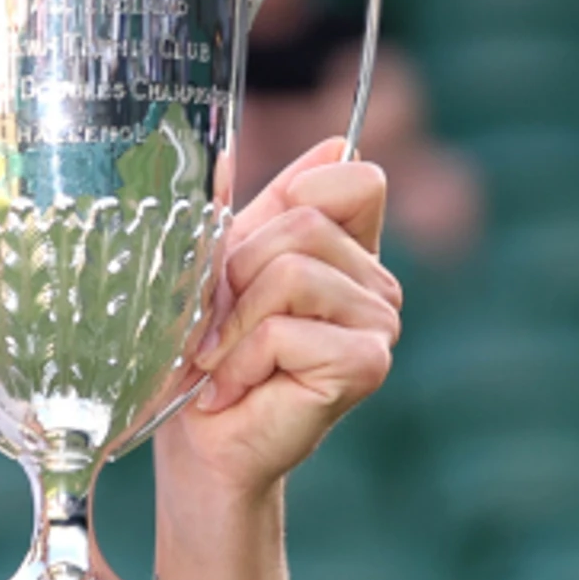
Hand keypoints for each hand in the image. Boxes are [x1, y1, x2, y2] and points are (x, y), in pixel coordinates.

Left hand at [163, 142, 395, 499]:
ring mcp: (380, 322)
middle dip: (235, 276)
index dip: (296, 199)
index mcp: (348, 248)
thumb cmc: (205, 354)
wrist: (198, 438)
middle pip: (303, 225)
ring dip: (233, 322)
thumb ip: (252, 204)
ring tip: (223, 359)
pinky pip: (286, 329)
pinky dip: (243, 359)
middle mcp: (376, 281)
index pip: (353, 178)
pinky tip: (237, 388)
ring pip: (293, 273)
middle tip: (216, 327)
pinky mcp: (367, 362)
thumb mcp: (220, 265)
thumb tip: (290, 141)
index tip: (248, 253)